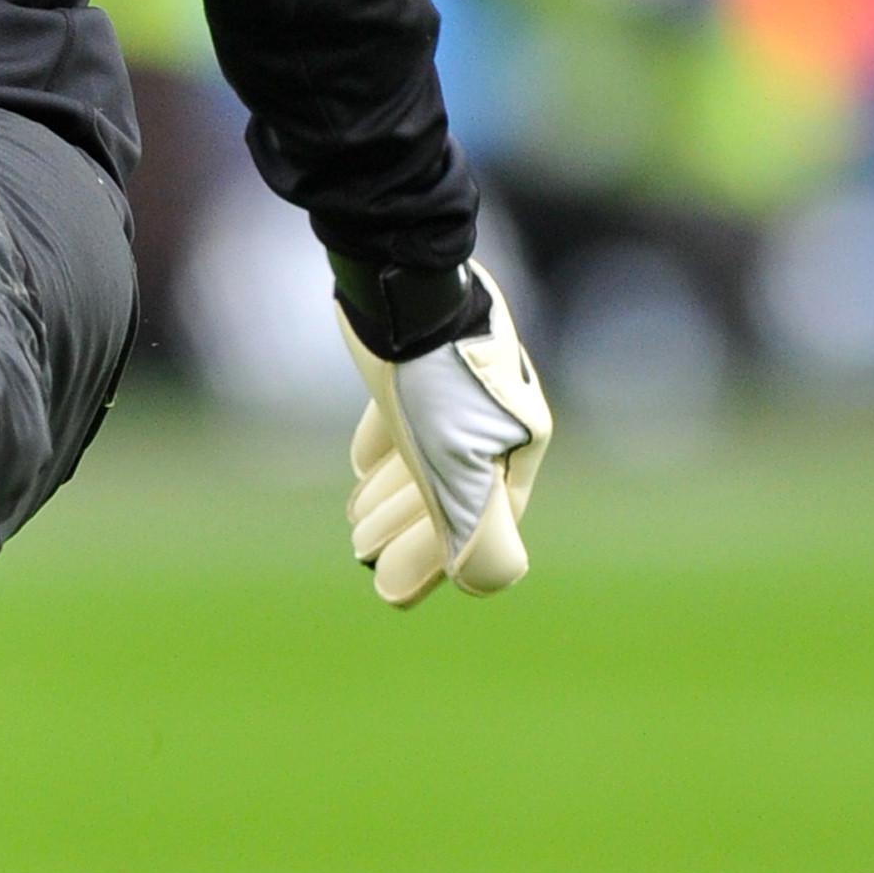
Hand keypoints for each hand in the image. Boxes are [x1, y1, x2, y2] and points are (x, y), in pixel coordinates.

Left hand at [340, 270, 551, 604]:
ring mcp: (458, 387)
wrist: (405, 283)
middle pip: (453, 493)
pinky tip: (362, 463)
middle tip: (360, 552)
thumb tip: (485, 585)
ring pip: (428, 457)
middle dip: (409, 531)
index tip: (387, 589)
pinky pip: (408, 415)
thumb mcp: (461, 466)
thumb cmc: (438, 380)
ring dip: (394, 494)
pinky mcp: (419, 361)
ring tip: (355, 518)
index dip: (434, 563)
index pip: (480, 525)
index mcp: (517, 446)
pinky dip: (386, 446)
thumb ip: (478, 532)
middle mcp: (496, 417)